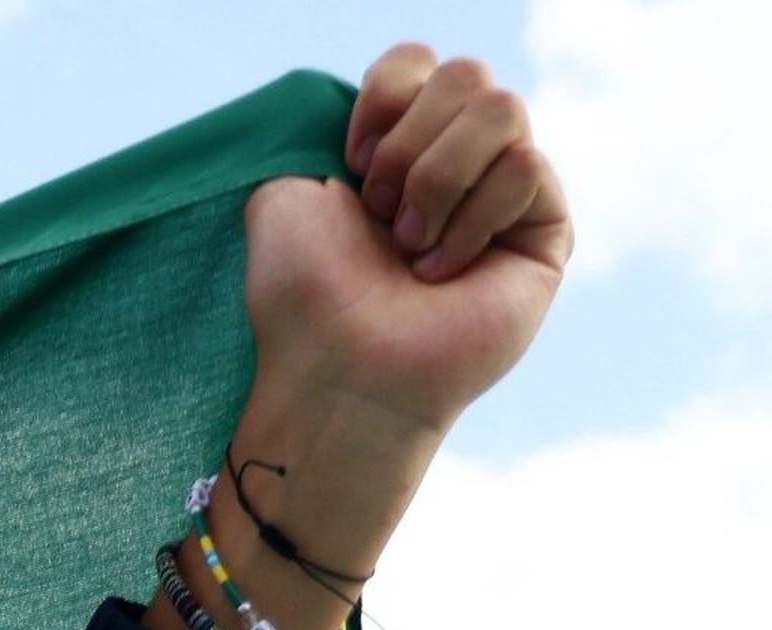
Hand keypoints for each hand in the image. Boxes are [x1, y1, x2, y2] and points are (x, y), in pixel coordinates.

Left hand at [248, 45, 569, 437]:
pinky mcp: (546, 229)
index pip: (421, 62)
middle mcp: (458, 162)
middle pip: (469, 73)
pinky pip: (526, 166)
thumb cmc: (304, 295)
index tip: (350, 164)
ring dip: (436, 179)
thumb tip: (380, 100)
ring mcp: (507, 194)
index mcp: (399, 145)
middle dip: (407, 146)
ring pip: (503, 108)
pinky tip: (443, 270)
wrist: (338, 368)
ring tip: (409, 246)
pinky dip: (471, 219)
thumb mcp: (282, 195)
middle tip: (380, 215)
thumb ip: (317, 129)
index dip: (385, 97)